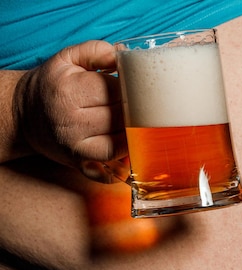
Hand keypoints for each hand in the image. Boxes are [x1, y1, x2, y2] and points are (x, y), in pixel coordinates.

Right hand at [13, 40, 125, 181]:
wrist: (24, 115)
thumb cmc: (53, 85)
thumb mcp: (67, 58)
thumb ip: (96, 51)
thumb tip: (123, 57)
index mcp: (68, 91)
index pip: (117, 91)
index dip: (131, 89)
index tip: (132, 87)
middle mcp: (70, 121)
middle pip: (121, 117)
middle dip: (135, 111)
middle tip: (138, 105)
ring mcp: (75, 146)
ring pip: (121, 142)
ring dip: (133, 134)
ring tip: (135, 123)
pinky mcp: (80, 164)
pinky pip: (111, 167)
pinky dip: (124, 160)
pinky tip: (129, 149)